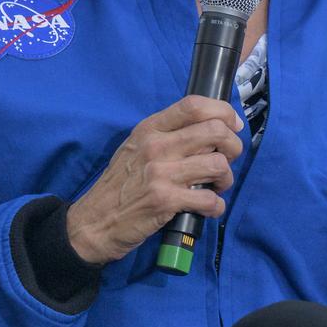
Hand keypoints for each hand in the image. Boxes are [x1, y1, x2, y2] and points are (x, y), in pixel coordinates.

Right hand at [65, 96, 243, 264]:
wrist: (93, 222)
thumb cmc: (120, 185)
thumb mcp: (136, 148)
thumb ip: (167, 135)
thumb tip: (210, 128)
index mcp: (150, 128)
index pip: (194, 105)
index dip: (223, 111)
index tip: (233, 125)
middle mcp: (156, 146)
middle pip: (215, 131)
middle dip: (233, 147)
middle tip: (227, 160)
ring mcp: (160, 173)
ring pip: (218, 164)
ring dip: (226, 179)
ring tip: (216, 187)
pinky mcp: (165, 200)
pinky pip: (209, 199)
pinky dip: (216, 206)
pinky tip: (208, 209)